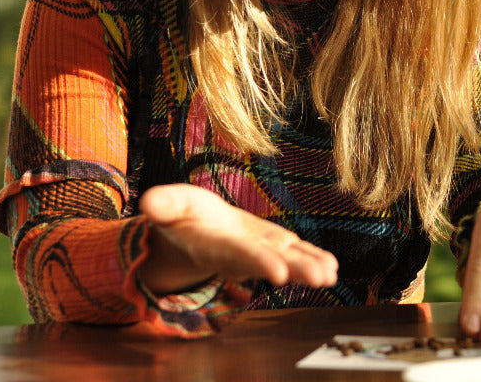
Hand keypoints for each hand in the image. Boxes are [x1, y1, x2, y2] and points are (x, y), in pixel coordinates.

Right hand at [137, 184, 338, 294]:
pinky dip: (313, 258)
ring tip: (331, 274)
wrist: (194, 229)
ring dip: (310, 267)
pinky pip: (295, 253)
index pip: (237, 254)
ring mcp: (259, 250)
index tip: (278, 271)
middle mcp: (240, 253)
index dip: (257, 262)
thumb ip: (163, 204)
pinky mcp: (273, 245)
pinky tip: (332, 266)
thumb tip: (148, 202)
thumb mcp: (168, 204)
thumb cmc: (181, 215)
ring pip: (287, 260)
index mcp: (214, 244)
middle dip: (294, 270)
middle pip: (270, 262)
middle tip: (319, 278)